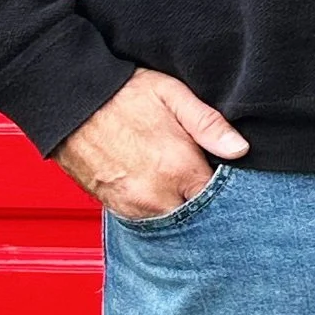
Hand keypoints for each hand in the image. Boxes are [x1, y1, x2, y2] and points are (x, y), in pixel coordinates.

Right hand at [55, 68, 248, 221]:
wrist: (74, 105)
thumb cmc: (125, 94)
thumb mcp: (174, 95)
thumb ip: (209, 125)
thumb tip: (240, 149)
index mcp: (177, 168)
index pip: (217, 197)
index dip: (226, 187)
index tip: (226, 172)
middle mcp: (155, 195)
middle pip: (195, 214)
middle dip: (203, 199)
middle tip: (202, 172)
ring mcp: (132, 206)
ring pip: (170, 220)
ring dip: (179, 204)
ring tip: (180, 177)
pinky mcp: (114, 208)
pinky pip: (146, 219)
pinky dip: (157, 207)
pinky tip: (160, 184)